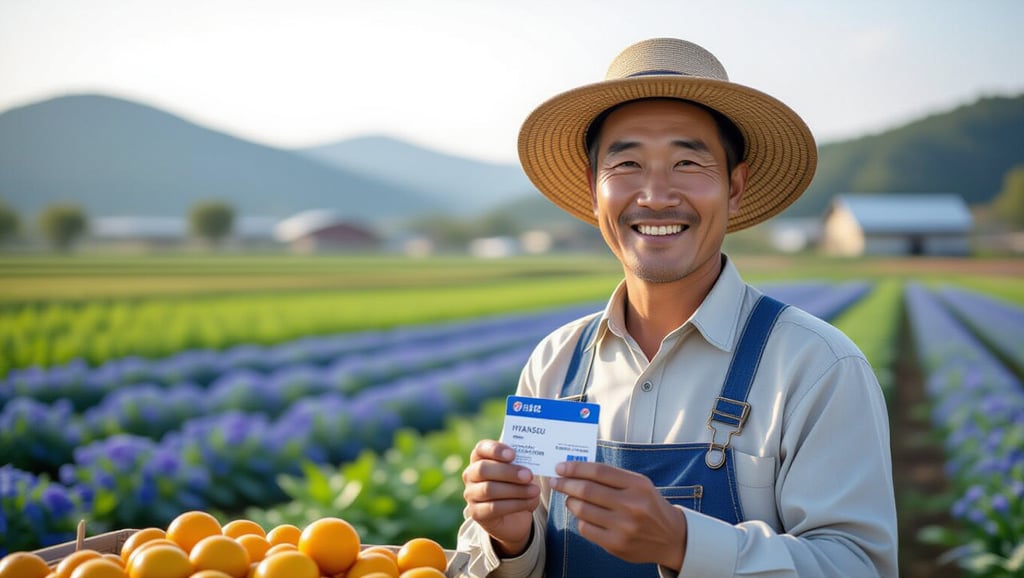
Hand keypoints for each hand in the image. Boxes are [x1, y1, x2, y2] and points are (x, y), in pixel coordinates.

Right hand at [462, 440, 540, 556]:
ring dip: (516, 490)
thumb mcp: (520, 471)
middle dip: (508, 472)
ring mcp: (471, 494)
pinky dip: (515, 504)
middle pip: (483, 469)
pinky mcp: (476, 513)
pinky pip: (494, 508)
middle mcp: (471, 474)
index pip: (481, 448)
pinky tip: (530, 502)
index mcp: (480, 458)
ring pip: (489, 489)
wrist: (514, 516)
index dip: (495, 450)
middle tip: (529, 475)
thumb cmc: (516, 485)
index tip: (513, 454)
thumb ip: (522, 463)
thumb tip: (536, 458)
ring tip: (534, 491)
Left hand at [550, 461, 687, 569]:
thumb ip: (612, 477)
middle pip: (587, 490)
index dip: (575, 468)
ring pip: (582, 510)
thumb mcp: (639, 485)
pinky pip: (586, 528)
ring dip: (570, 502)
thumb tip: (576, 470)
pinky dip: (580, 520)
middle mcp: (632, 505)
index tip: (561, 467)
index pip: (599, 471)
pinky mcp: (616, 545)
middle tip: (555, 481)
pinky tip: (582, 516)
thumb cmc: (649, 505)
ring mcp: (624, 527)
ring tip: (569, 498)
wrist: (671, 537)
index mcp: (638, 485)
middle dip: (565, 484)